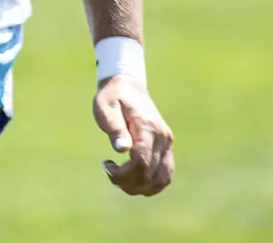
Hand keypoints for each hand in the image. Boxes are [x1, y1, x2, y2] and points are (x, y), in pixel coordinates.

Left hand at [94, 74, 173, 195]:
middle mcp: (162, 136)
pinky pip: (165, 175)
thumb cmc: (112, 97)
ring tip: (120, 177)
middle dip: (127, 182)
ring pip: (161, 180)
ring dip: (140, 187)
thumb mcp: (106, 107)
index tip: (106, 164)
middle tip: (109, 170)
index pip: (141, 161)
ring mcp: (167, 143)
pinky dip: (150, 184)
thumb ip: (114, 127)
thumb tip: (122, 149)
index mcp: (147, 126)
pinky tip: (133, 178)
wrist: (128, 85)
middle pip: (150, 174)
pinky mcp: (167, 148)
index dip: (123, 173)